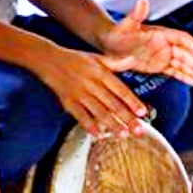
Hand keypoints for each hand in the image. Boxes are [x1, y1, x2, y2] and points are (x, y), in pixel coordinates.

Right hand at [34, 44, 148, 137]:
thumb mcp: (97, 57)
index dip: (132, 102)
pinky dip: (89, 126)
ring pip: (98, 112)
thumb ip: (116, 62)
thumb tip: (133, 59)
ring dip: (112, 124)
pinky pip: (80, 116)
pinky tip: (98, 135)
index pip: (121, 89)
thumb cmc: (76, 59)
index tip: (143, 112)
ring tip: (123, 135)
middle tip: (138, 130)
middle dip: (127, 118)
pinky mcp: (68, 102)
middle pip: (112, 103)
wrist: (49, 60)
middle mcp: (92, 84)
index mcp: (101, 73)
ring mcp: (80, 94)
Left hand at [97, 0, 192, 84]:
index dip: (191, 44)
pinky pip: (174, 71)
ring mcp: (163, 55)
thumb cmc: (118, 33)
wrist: (110, 45)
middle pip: (184, 53)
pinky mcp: (158, 65)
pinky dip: (184, 76)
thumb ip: (136, 15)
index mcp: (160, 33)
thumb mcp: (127, 24)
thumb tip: (142, 2)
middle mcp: (164, 44)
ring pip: (182, 64)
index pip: (180, 37)